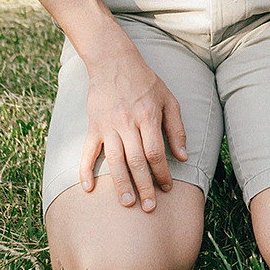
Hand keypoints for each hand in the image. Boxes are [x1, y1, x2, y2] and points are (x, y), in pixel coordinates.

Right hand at [81, 45, 188, 211]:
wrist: (114, 62)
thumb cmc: (146, 82)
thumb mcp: (169, 100)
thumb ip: (177, 128)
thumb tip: (183, 156)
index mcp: (148, 116)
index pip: (155, 152)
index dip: (162, 172)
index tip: (167, 187)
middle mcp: (127, 123)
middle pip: (136, 160)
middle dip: (144, 185)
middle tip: (148, 207)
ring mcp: (108, 125)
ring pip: (114, 160)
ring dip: (120, 184)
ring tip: (126, 203)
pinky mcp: (93, 126)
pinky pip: (88, 151)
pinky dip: (86, 170)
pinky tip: (89, 189)